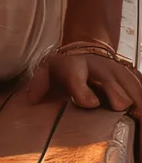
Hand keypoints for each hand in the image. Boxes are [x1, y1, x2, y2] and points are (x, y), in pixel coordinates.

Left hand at [27, 45, 141, 114]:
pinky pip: (139, 83)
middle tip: (121, 110)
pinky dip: (141, 95)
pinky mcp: (129, 75)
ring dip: (136, 98)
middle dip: (117, 96)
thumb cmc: (65, 67)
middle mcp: (99, 67)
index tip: (91, 104)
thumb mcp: (48, 70)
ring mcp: (117, 70)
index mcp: (75, 67)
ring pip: (130, 83)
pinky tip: (141, 109)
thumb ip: (39, 83)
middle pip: (112, 82)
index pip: (77, 79)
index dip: (83, 92)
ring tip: (138, 115)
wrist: (86, 48)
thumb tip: (32, 99)